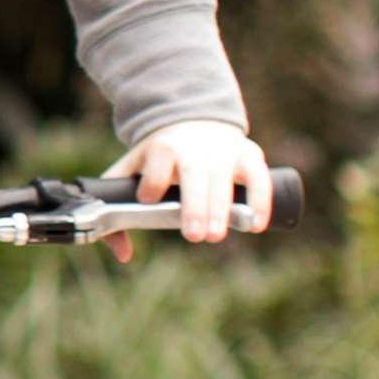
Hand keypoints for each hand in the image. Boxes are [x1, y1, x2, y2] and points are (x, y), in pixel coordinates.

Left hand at [108, 118, 271, 252]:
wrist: (192, 122)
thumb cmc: (159, 158)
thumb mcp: (131, 170)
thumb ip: (117, 208)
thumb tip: (125, 255)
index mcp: (163, 147)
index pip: (158, 163)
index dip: (152, 182)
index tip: (148, 200)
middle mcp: (195, 147)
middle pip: (194, 174)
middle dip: (195, 206)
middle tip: (195, 237)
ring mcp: (224, 150)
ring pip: (225, 177)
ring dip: (223, 207)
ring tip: (217, 236)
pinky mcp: (248, 154)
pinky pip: (258, 176)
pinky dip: (260, 199)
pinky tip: (257, 224)